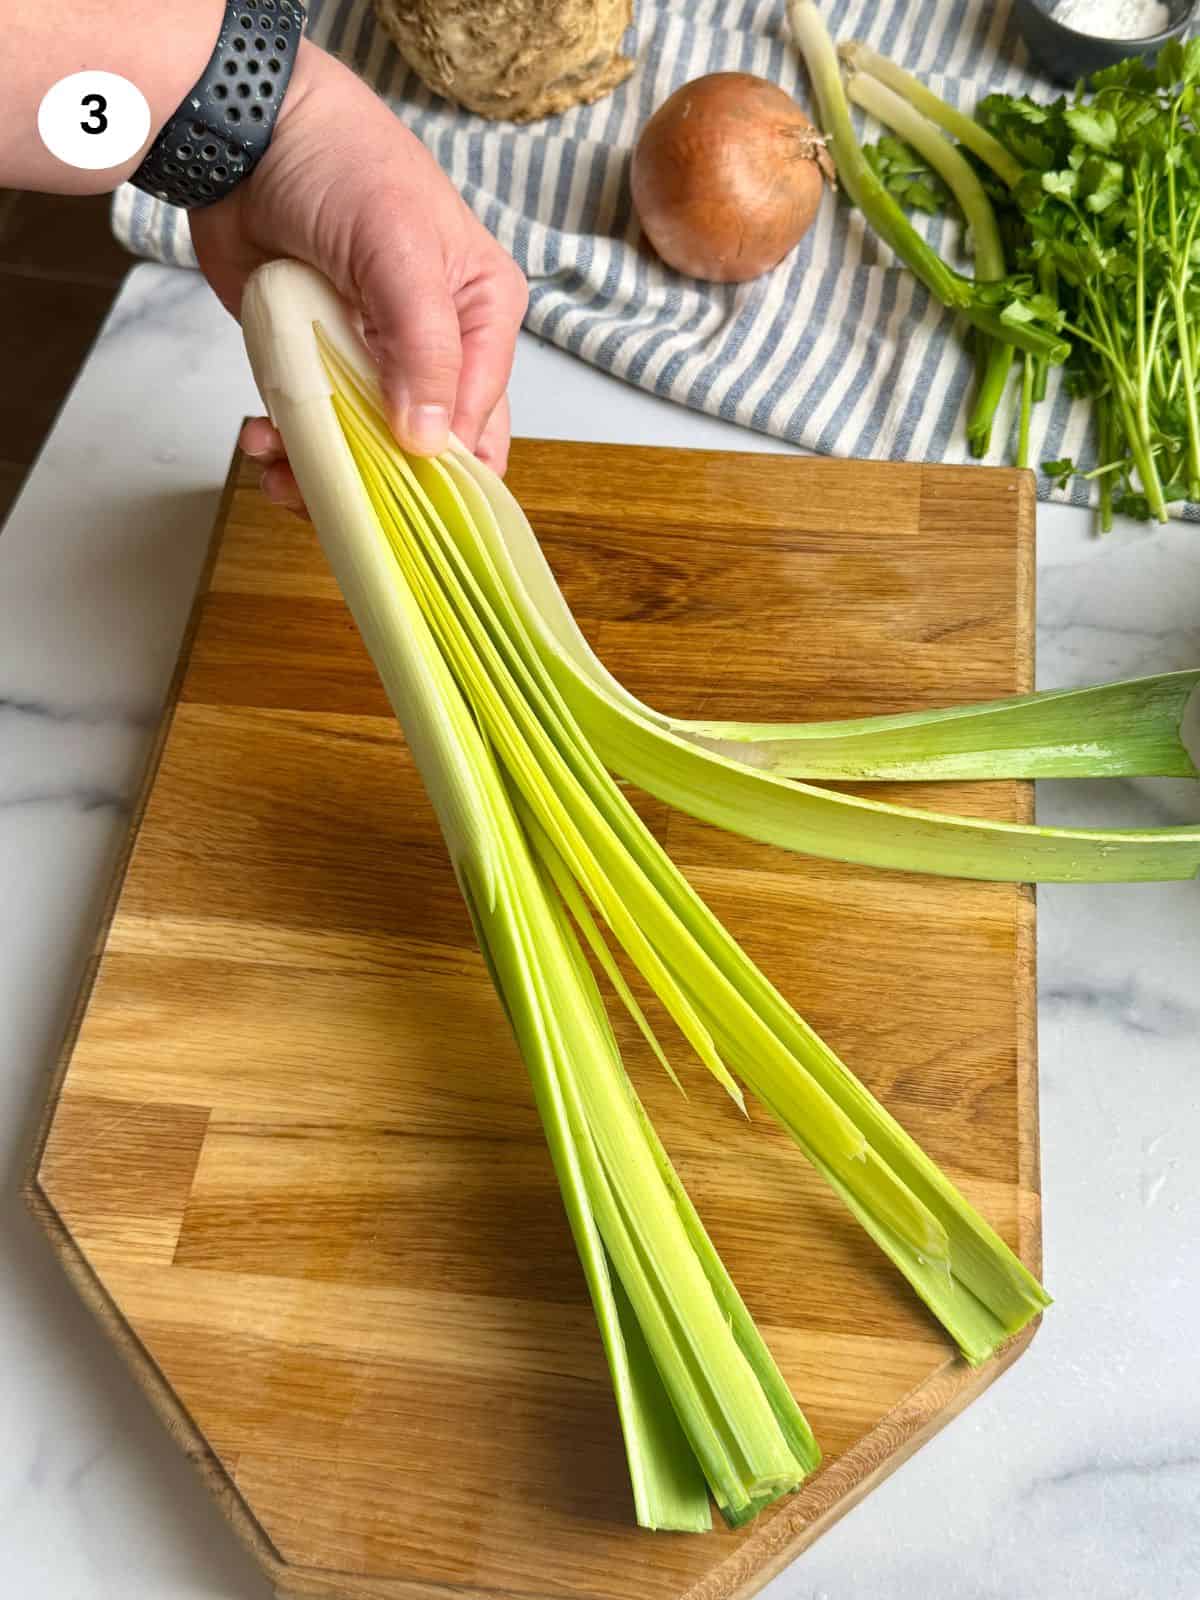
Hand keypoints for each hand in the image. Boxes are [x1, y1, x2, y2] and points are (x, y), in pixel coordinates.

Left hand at [190, 38, 527, 511]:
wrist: (245, 132)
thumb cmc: (342, 166)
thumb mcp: (397, 252)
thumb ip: (423, 348)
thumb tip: (431, 442)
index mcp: (482, 318)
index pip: (482, 421)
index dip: (444, 469)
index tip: (399, 496)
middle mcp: (437, 348)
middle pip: (427, 449)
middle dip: (383, 485)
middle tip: (337, 501)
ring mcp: (373, 359)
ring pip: (366, 450)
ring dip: (324, 474)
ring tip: (279, 476)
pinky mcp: (318, 362)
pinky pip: (315, 427)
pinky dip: (287, 448)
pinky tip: (259, 440)